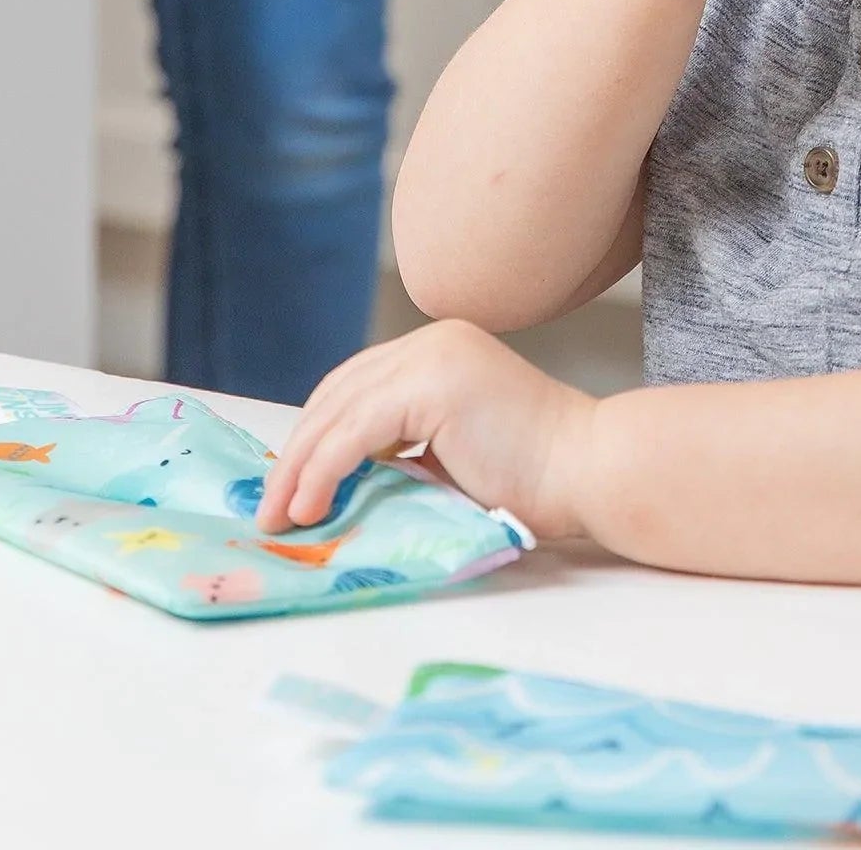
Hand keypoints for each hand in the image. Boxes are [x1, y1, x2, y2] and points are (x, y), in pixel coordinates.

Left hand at [255, 319, 598, 543]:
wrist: (590, 470)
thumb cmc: (536, 481)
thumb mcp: (450, 456)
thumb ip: (401, 453)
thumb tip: (335, 488)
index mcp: (438, 351)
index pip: (354, 387)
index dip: (314, 437)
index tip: (288, 486)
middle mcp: (431, 341)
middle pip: (337, 393)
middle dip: (296, 454)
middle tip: (270, 510)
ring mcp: (432, 356)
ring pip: (337, 411)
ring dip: (299, 467)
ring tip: (279, 518)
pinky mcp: (432, 385)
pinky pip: (354, 432)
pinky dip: (322, 472)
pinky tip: (309, 508)